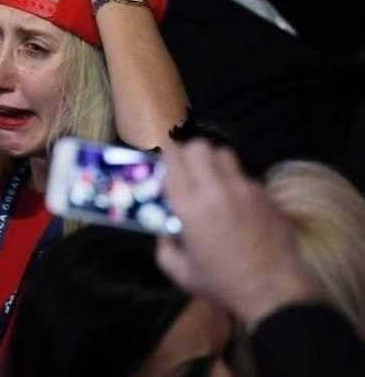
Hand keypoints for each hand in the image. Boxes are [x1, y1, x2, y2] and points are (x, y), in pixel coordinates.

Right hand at [156, 141, 318, 326]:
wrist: (274, 292)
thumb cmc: (222, 283)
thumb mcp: (181, 273)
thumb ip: (164, 247)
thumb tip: (164, 230)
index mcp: (190, 206)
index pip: (174, 159)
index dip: (167, 154)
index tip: (165, 162)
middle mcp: (216, 189)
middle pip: (198, 146)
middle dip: (189, 153)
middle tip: (187, 169)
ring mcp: (244, 188)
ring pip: (224, 154)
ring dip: (213, 162)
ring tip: (212, 180)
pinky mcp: (265, 194)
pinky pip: (244, 175)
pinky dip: (235, 182)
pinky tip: (237, 204)